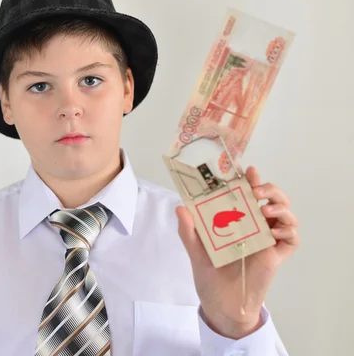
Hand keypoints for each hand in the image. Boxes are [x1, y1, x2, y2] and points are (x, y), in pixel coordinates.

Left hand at [176, 166, 299, 338]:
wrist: (220, 303)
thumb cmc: (209, 275)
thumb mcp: (195, 249)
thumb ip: (188, 230)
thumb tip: (180, 207)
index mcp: (238, 219)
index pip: (248, 194)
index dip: (251, 180)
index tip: (247, 170)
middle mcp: (255, 226)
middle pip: (273, 199)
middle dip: (269, 189)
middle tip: (256, 190)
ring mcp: (268, 240)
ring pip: (286, 214)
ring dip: (280, 206)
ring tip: (265, 210)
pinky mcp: (276, 256)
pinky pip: (292, 239)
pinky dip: (288, 230)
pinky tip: (274, 231)